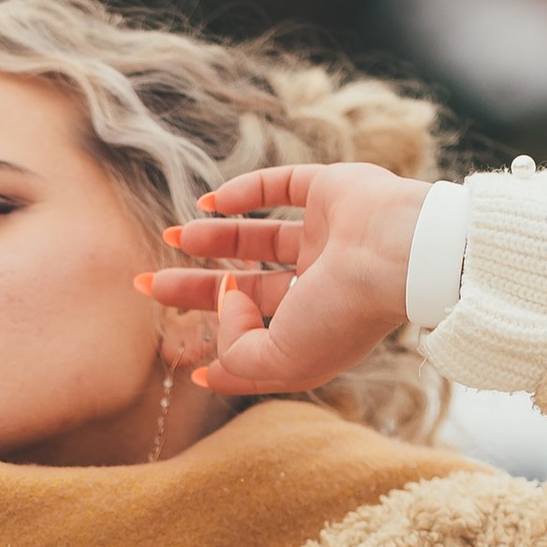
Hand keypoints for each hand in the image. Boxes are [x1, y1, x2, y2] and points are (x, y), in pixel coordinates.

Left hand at [140, 163, 429, 398]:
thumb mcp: (280, 361)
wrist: (400, 256)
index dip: (218, 345)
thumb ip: (237, 353)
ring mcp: (330, 237)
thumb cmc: (344, 316)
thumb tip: (220, 307)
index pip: (259, 339)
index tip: (177, 354)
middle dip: (196, 288)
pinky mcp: (333, 191)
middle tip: (146, 284)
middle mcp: (324, 287)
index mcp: (317, 331)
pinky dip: (245, 190)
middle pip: (248, 288)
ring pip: (261, 236)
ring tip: (172, 235)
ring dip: (215, 237)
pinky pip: (282, 185)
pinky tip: (210, 201)